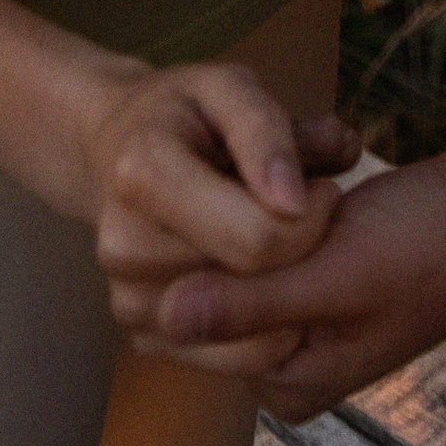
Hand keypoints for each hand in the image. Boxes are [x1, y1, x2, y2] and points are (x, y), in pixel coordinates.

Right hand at [87, 57, 359, 346]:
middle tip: (307, 214)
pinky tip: (253, 272)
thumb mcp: (228, 87)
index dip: (312, 219)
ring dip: (278, 290)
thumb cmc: (188, 113)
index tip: (325, 190)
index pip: (254, 238)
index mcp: (141, 172)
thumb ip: (268, 130)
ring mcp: (126, 298)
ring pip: (241, 329)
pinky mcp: (141, 335)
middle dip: (297, 255)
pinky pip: (226, 358)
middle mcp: (122, 245)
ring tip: (273, 237)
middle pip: (248, 286)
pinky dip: (259, 326)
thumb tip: (295, 202)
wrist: (120, 149)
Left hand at [116, 144, 445, 411]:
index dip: (206, 248)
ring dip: (257, 198)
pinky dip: (282, 193)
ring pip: (238, 249)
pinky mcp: (320, 269)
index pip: (198, 322)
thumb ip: (250, 303)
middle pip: (216, 286)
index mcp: (288, 383)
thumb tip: (161, 318)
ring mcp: (306, 314)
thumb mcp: (338, 276)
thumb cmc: (431, 248)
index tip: (238, 187)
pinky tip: (313, 159)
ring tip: (308, 163)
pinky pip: (269, 232)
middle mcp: (290, 360)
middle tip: (284, 171)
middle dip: (235, 219)